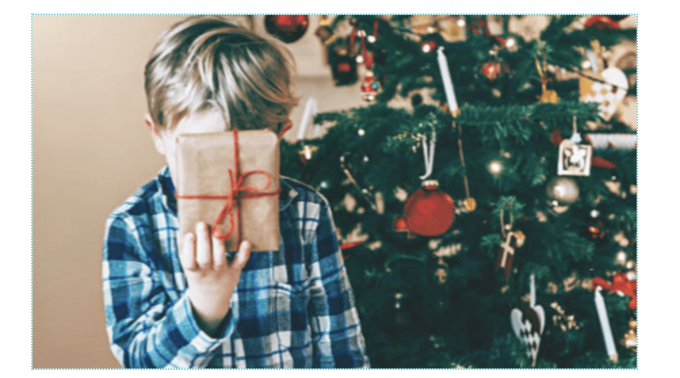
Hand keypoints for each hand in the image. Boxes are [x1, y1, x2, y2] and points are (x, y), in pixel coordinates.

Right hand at [179, 222, 250, 336]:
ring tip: (218, 228)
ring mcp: (221, 272)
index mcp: (193, 271)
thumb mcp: (189, 266)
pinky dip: (244, 253)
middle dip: (203, 241)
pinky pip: (240, 263)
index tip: (189, 235)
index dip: (189, 248)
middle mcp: (207, 272)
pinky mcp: (234, 271)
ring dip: (219, 243)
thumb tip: (182, 228)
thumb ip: (185, 250)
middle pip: (204, 258)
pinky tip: (246, 242)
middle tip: (202, 224)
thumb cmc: (199, 273)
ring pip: (220, 259)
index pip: (189, 261)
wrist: (211, 298)